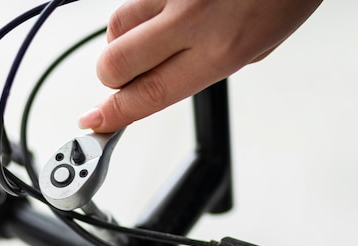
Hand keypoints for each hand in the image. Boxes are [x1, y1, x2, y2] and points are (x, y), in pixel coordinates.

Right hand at [78, 0, 322, 131]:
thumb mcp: (260, 46)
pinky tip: (168, 10)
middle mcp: (193, 18)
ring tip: (153, 39)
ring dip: (123, 42)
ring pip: (116, 25)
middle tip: (125, 80)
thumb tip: (169, 72)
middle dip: (112, 79)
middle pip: (117, 63)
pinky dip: (142, 11)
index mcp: (222, 51)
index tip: (97, 123)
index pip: (151, 94)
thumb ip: (213, 63)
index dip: (116, 114)